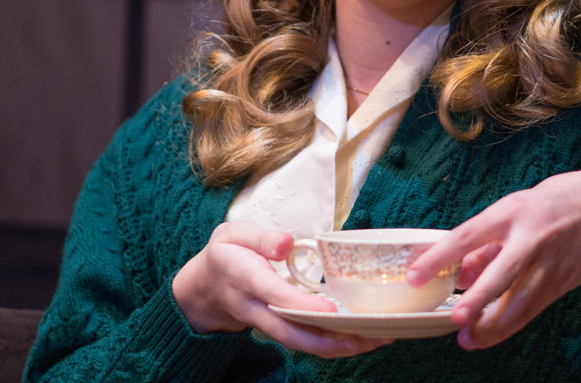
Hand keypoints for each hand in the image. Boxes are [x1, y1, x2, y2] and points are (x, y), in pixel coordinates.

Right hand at [172, 221, 391, 357]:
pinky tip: (362, 337)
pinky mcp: (277, 329)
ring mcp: (266, 323)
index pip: (275, 295)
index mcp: (245, 278)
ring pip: (300, 343)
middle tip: (365, 337)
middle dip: (327, 341)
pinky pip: (304, 341)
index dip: (302, 306)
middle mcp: (256, 308)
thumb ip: (261, 237)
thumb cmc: (227, 255)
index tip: (330, 312)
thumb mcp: (233, 234)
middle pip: (291, 333)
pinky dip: (332, 342)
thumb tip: (287, 243)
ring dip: (337, 346)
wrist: (204, 289)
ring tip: (376, 339)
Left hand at [406, 151, 580, 349]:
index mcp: (512, 212)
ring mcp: (550, 262)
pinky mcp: (563, 281)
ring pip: (519, 301)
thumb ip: (486, 241)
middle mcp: (531, 238)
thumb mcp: (516, 206)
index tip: (415, 275)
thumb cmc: (559, 200)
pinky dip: (510, 324)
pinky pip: (532, 307)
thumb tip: (457, 274)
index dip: (440, 257)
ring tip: (467, 339)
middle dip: (477, 299)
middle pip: (501, 274)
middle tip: (454, 318)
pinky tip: (490, 335)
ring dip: (492, 324)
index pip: (468, 236)